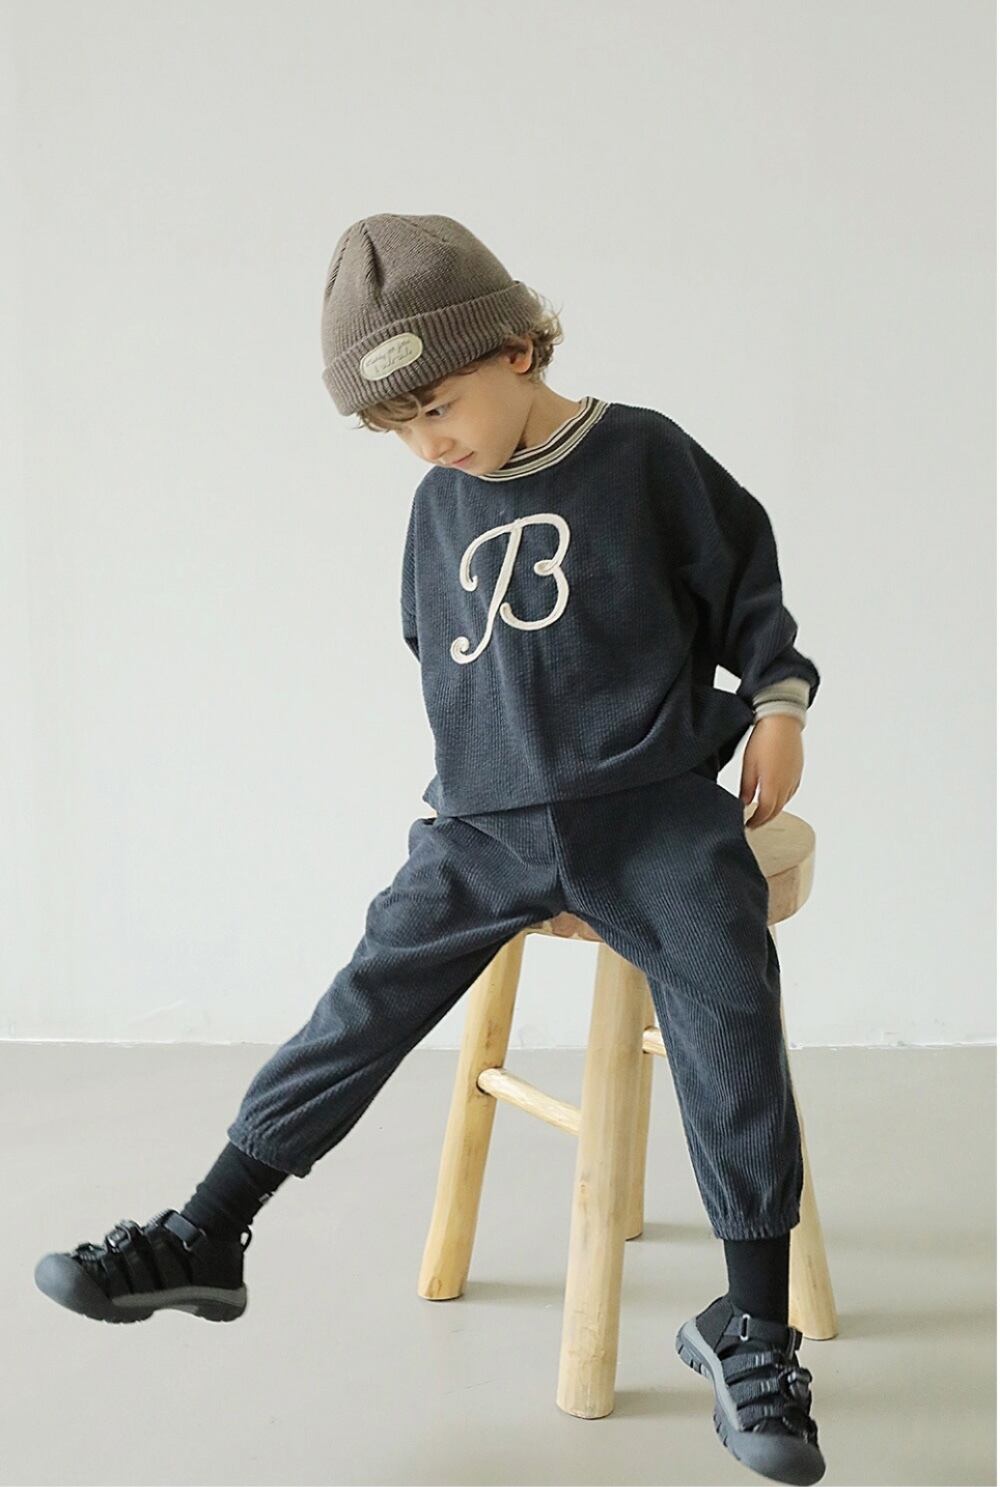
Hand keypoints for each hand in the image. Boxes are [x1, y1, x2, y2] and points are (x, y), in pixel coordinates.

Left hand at [740, 715, 803, 829]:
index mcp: (772, 785)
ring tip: (762, 811)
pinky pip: (791, 791)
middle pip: (776, 810)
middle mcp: (786, 784)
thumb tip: (743, 802)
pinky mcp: (798, 771)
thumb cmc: (764, 738)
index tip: (748, 825)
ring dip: (773, 809)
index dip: (755, 822)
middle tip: (754, 823)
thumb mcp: (748, 764)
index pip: (764, 812)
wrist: (782, 720)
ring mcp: (794, 778)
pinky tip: (775, 796)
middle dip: (764, 819)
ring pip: (784, 802)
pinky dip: (782, 798)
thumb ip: (746, 786)